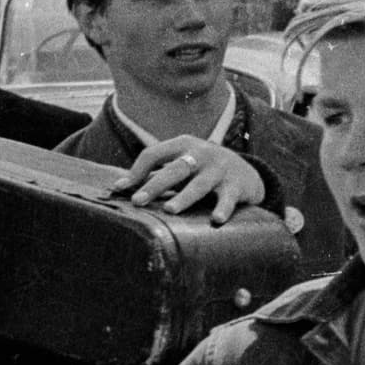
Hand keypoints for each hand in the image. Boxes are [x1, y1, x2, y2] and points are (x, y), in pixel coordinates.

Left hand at [111, 135, 265, 224]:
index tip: (119, 189)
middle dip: (155, 184)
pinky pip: (228, 199)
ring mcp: (220, 169)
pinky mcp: (236, 185)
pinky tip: (216, 220)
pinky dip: (223, 208)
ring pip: (199, 184)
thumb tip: (118, 187)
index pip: (153, 154)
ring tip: (170, 209)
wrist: (246, 171)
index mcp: (182, 145)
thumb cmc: (200, 169)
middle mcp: (201, 154)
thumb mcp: (179, 165)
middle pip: (174, 169)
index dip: (135, 171)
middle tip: (138, 200)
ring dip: (184, 197)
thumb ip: (152, 174)